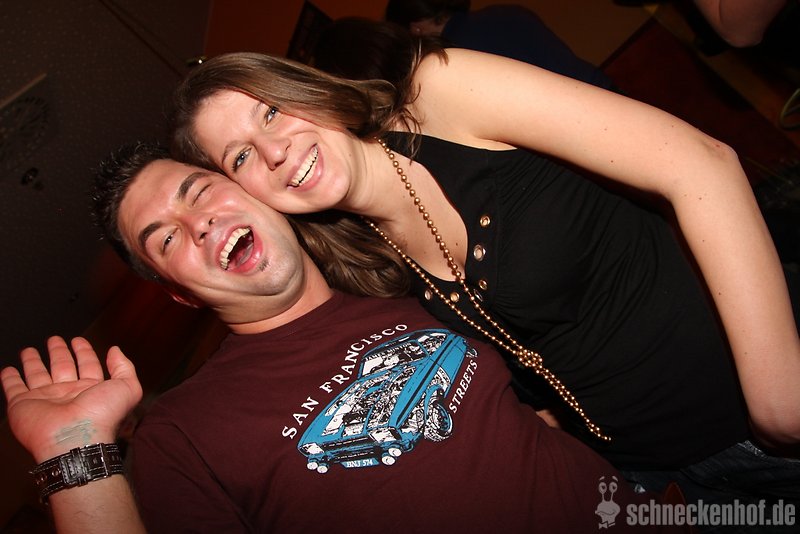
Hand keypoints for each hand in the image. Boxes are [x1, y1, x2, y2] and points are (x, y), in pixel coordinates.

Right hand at [1, 336, 142, 462]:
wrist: (74, 439)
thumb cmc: (102, 415)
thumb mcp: (127, 387)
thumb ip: (124, 367)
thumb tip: (115, 350)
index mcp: (91, 389)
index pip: (87, 365)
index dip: (84, 351)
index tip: (78, 340)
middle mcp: (67, 394)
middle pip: (61, 367)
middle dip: (58, 352)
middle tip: (54, 339)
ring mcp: (44, 400)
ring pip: (37, 375)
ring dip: (32, 362)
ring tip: (28, 350)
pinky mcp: (23, 405)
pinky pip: (14, 389)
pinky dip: (9, 379)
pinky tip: (8, 370)